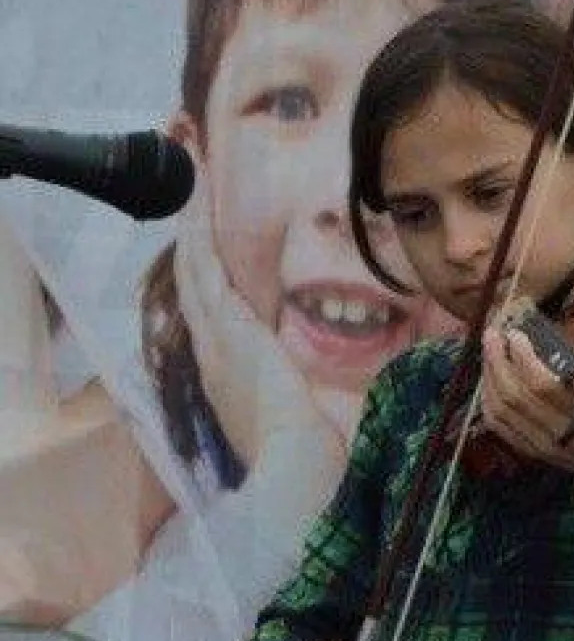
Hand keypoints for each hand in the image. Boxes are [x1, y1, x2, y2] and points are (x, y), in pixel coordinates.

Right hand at [174, 193, 343, 478]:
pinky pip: (204, 268)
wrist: (294, 466)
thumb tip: (322, 393)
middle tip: (185, 192)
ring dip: (189, 221)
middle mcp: (210, 353)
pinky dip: (197, 231)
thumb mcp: (295, 417)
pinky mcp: (226, 328)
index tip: (203, 247)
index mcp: (225, 375)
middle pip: (191, 282)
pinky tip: (197, 196)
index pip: (208, 314)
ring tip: (188, 174)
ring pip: (192, 267)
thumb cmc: (305, 452)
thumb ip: (297, 397)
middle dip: (188, 238)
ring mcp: (213, 339)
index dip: (203, 277)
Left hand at [477, 324, 573, 474]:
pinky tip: (488, 384)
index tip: (516, 334)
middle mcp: (558, 429)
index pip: (541, 383)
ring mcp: (542, 443)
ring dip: (488, 379)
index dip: (522, 356)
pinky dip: (488, 402)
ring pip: (501, 411)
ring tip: (489, 355)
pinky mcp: (533, 450)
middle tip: (492, 336)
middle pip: (513, 395)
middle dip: (497, 361)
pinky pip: (500, 427)